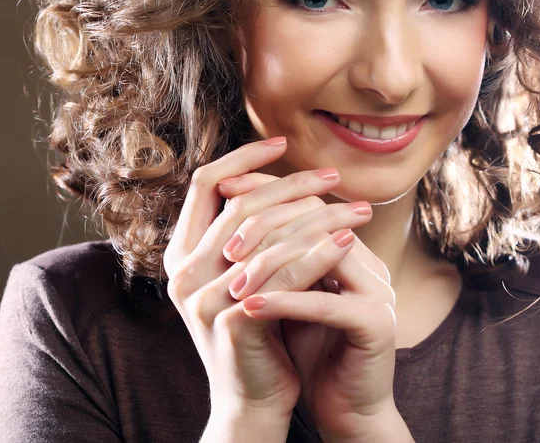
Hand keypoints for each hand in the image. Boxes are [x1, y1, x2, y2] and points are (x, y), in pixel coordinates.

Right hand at [163, 136, 360, 431]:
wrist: (251, 395)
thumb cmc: (256, 326)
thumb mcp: (244, 272)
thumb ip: (248, 233)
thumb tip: (279, 181)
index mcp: (181, 250)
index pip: (205, 183)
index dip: (242, 158)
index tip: (281, 143)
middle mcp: (182, 269)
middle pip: (242, 204)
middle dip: (293, 185)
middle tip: (334, 176)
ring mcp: (203, 295)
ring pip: (267, 236)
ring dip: (317, 217)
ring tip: (358, 210)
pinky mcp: (233, 319)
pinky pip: (283, 274)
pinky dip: (319, 254)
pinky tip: (349, 240)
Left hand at [218, 172, 410, 442]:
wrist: (345, 408)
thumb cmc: (308, 348)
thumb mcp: (284, 296)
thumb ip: (268, 261)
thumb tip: (223, 223)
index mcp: (348, 249)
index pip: (306, 202)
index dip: (266, 194)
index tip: (224, 199)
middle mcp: (367, 261)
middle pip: (314, 218)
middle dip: (264, 228)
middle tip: (224, 247)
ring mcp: (377, 289)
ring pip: (320, 253)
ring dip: (270, 267)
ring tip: (231, 285)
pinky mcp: (377, 323)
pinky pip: (325, 304)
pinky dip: (284, 303)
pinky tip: (249, 308)